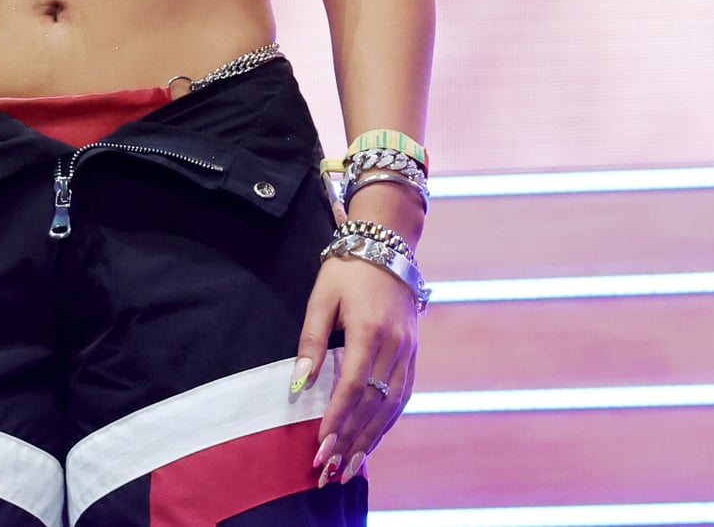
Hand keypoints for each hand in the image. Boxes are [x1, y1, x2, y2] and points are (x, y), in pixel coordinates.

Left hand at [294, 250, 420, 485]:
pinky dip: (389, 421)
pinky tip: (374, 439)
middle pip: (374, 402)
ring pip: (392, 403)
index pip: (353, 385)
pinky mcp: (413, 351)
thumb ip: (311, 341)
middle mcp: (394, 343)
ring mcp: (408, 348)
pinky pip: (403, 393)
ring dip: (372, 438)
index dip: (337, 418)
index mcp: (369, 329)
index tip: (321, 446)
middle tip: (330, 469)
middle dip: (352, 439)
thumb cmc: (347, 270)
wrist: (388, 244)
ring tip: (352, 466)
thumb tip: (299, 385)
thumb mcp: (322, 298)